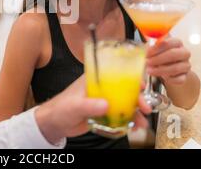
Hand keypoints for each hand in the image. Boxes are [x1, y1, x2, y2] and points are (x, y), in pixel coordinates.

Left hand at [35, 75, 151, 144]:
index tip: (143, 85)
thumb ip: (89, 106)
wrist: (54, 124)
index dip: (131, 77)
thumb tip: (106, 105)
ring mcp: (103, 101)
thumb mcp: (75, 106)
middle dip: (137, 98)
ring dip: (135, 112)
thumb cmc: (61, 108)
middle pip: (124, 89)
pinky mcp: (104, 114)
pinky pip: (120, 116)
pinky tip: (135, 127)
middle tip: (146, 108)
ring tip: (142, 123)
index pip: (116, 73)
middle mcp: (101, 88)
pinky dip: (128, 121)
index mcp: (94, 79)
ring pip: (124, 104)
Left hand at [146, 37, 191, 85]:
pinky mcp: (185, 76)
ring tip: (150, 70)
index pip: (168, 42)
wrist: (167, 68)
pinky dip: (168, 79)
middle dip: (158, 59)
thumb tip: (145, 46)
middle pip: (173, 54)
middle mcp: (184, 52)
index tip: (147, 53)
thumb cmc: (159, 55)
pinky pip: (179, 79)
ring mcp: (186, 65)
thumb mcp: (153, 48)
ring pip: (176, 68)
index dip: (156, 48)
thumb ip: (150, 46)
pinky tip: (161, 77)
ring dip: (160, 70)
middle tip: (147, 62)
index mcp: (176, 42)